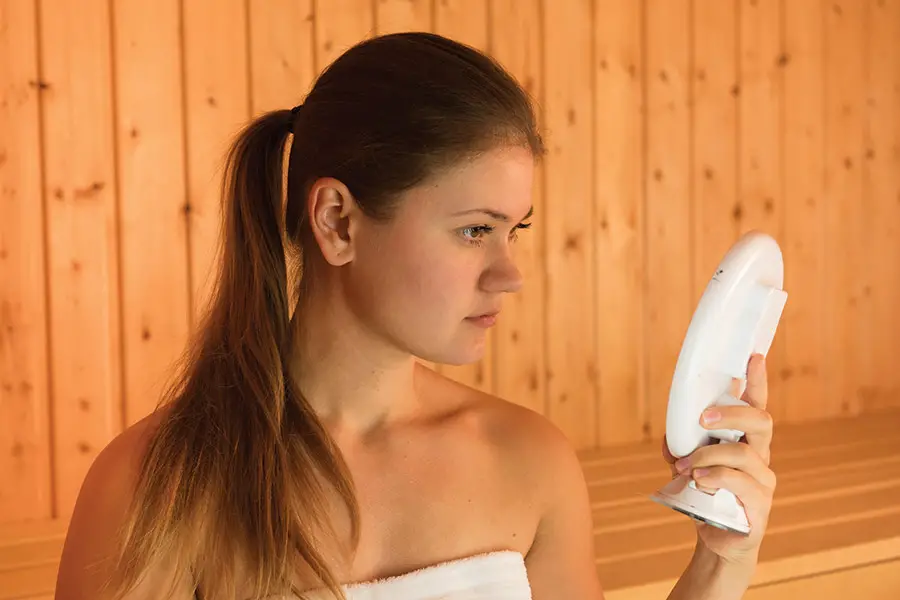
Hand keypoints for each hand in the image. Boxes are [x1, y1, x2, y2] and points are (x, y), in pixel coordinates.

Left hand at [660, 353, 776, 565]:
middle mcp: (760, 456)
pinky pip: (739, 481)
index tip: (754, 356)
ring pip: (743, 453)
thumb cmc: (707, 496)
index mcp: (746, 441)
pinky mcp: (760, 505)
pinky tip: (698, 482)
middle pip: (760, 421)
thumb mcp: (688, 466)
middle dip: (730, 413)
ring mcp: (763, 481)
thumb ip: (682, 446)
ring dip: (708, 456)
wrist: (717, 540)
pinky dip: (714, 477)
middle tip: (701, 418)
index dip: (757, 381)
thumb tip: (670, 434)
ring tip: (686, 467)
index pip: (756, 406)